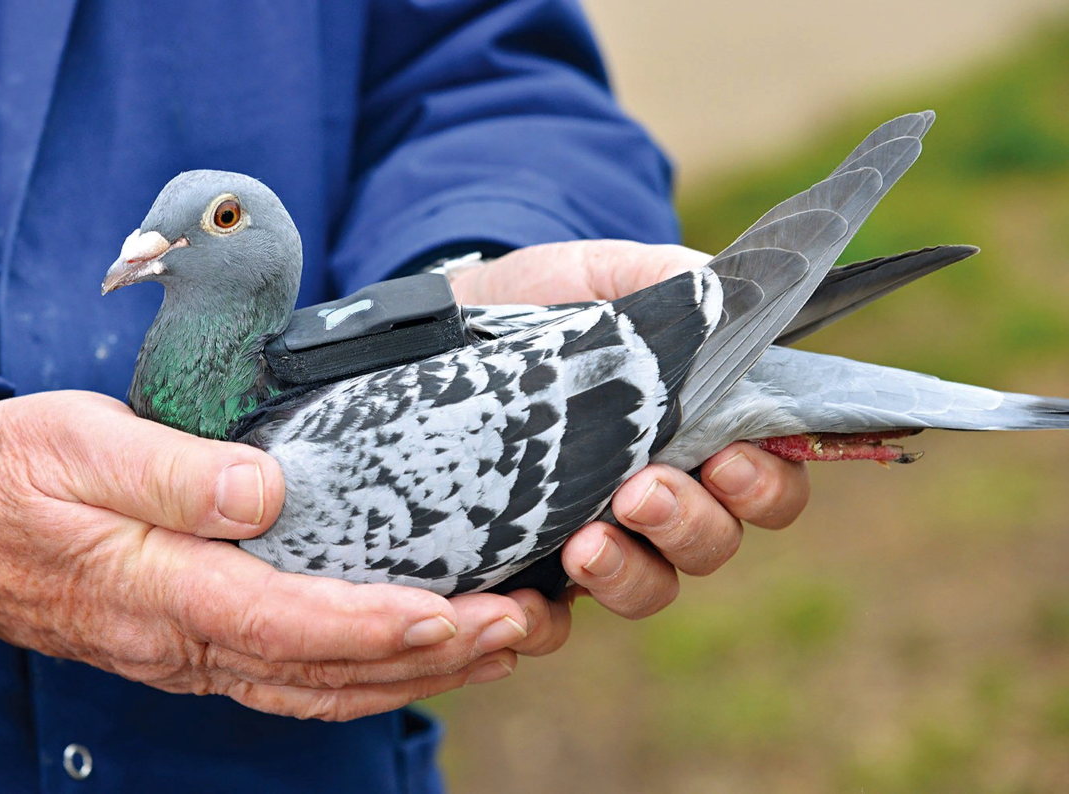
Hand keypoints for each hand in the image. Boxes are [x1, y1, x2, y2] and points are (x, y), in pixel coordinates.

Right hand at [0, 391, 536, 720]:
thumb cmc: (18, 476)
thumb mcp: (82, 448)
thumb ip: (174, 474)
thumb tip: (267, 490)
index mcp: (166, 589)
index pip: (290, 625)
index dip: (375, 627)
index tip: (454, 617)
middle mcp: (190, 638)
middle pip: (328, 669)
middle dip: (434, 656)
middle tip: (521, 627)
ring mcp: (197, 650)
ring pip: (322, 683)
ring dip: (417, 672)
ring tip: (499, 645)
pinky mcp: (202, 639)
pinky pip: (297, 675)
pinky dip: (367, 672)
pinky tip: (417, 656)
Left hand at [451, 240, 810, 620]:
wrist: (449, 321)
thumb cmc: (546, 299)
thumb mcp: (607, 275)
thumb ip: (674, 283)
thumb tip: (735, 295)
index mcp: (704, 432)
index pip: (772, 481)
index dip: (765, 485)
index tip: (727, 460)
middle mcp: (664, 494)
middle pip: (716, 543)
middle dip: (689, 525)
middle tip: (642, 491)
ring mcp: (602, 533)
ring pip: (650, 587)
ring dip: (629, 574)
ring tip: (585, 543)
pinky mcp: (533, 562)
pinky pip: (557, 619)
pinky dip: (548, 621)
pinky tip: (526, 599)